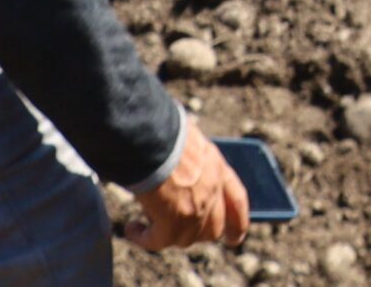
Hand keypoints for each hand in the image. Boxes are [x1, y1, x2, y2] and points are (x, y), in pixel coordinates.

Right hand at [125, 118, 248, 251]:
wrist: (151, 134)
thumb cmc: (163, 129)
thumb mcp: (188, 141)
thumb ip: (190, 162)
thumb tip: (177, 174)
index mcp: (218, 167)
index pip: (237, 201)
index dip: (238, 223)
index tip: (235, 238)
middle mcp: (212, 191)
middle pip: (213, 228)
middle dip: (196, 234)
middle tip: (175, 233)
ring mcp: (196, 210)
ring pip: (185, 238)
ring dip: (165, 235)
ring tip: (144, 226)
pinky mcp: (173, 223)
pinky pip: (158, 241)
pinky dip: (144, 238)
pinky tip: (131, 229)